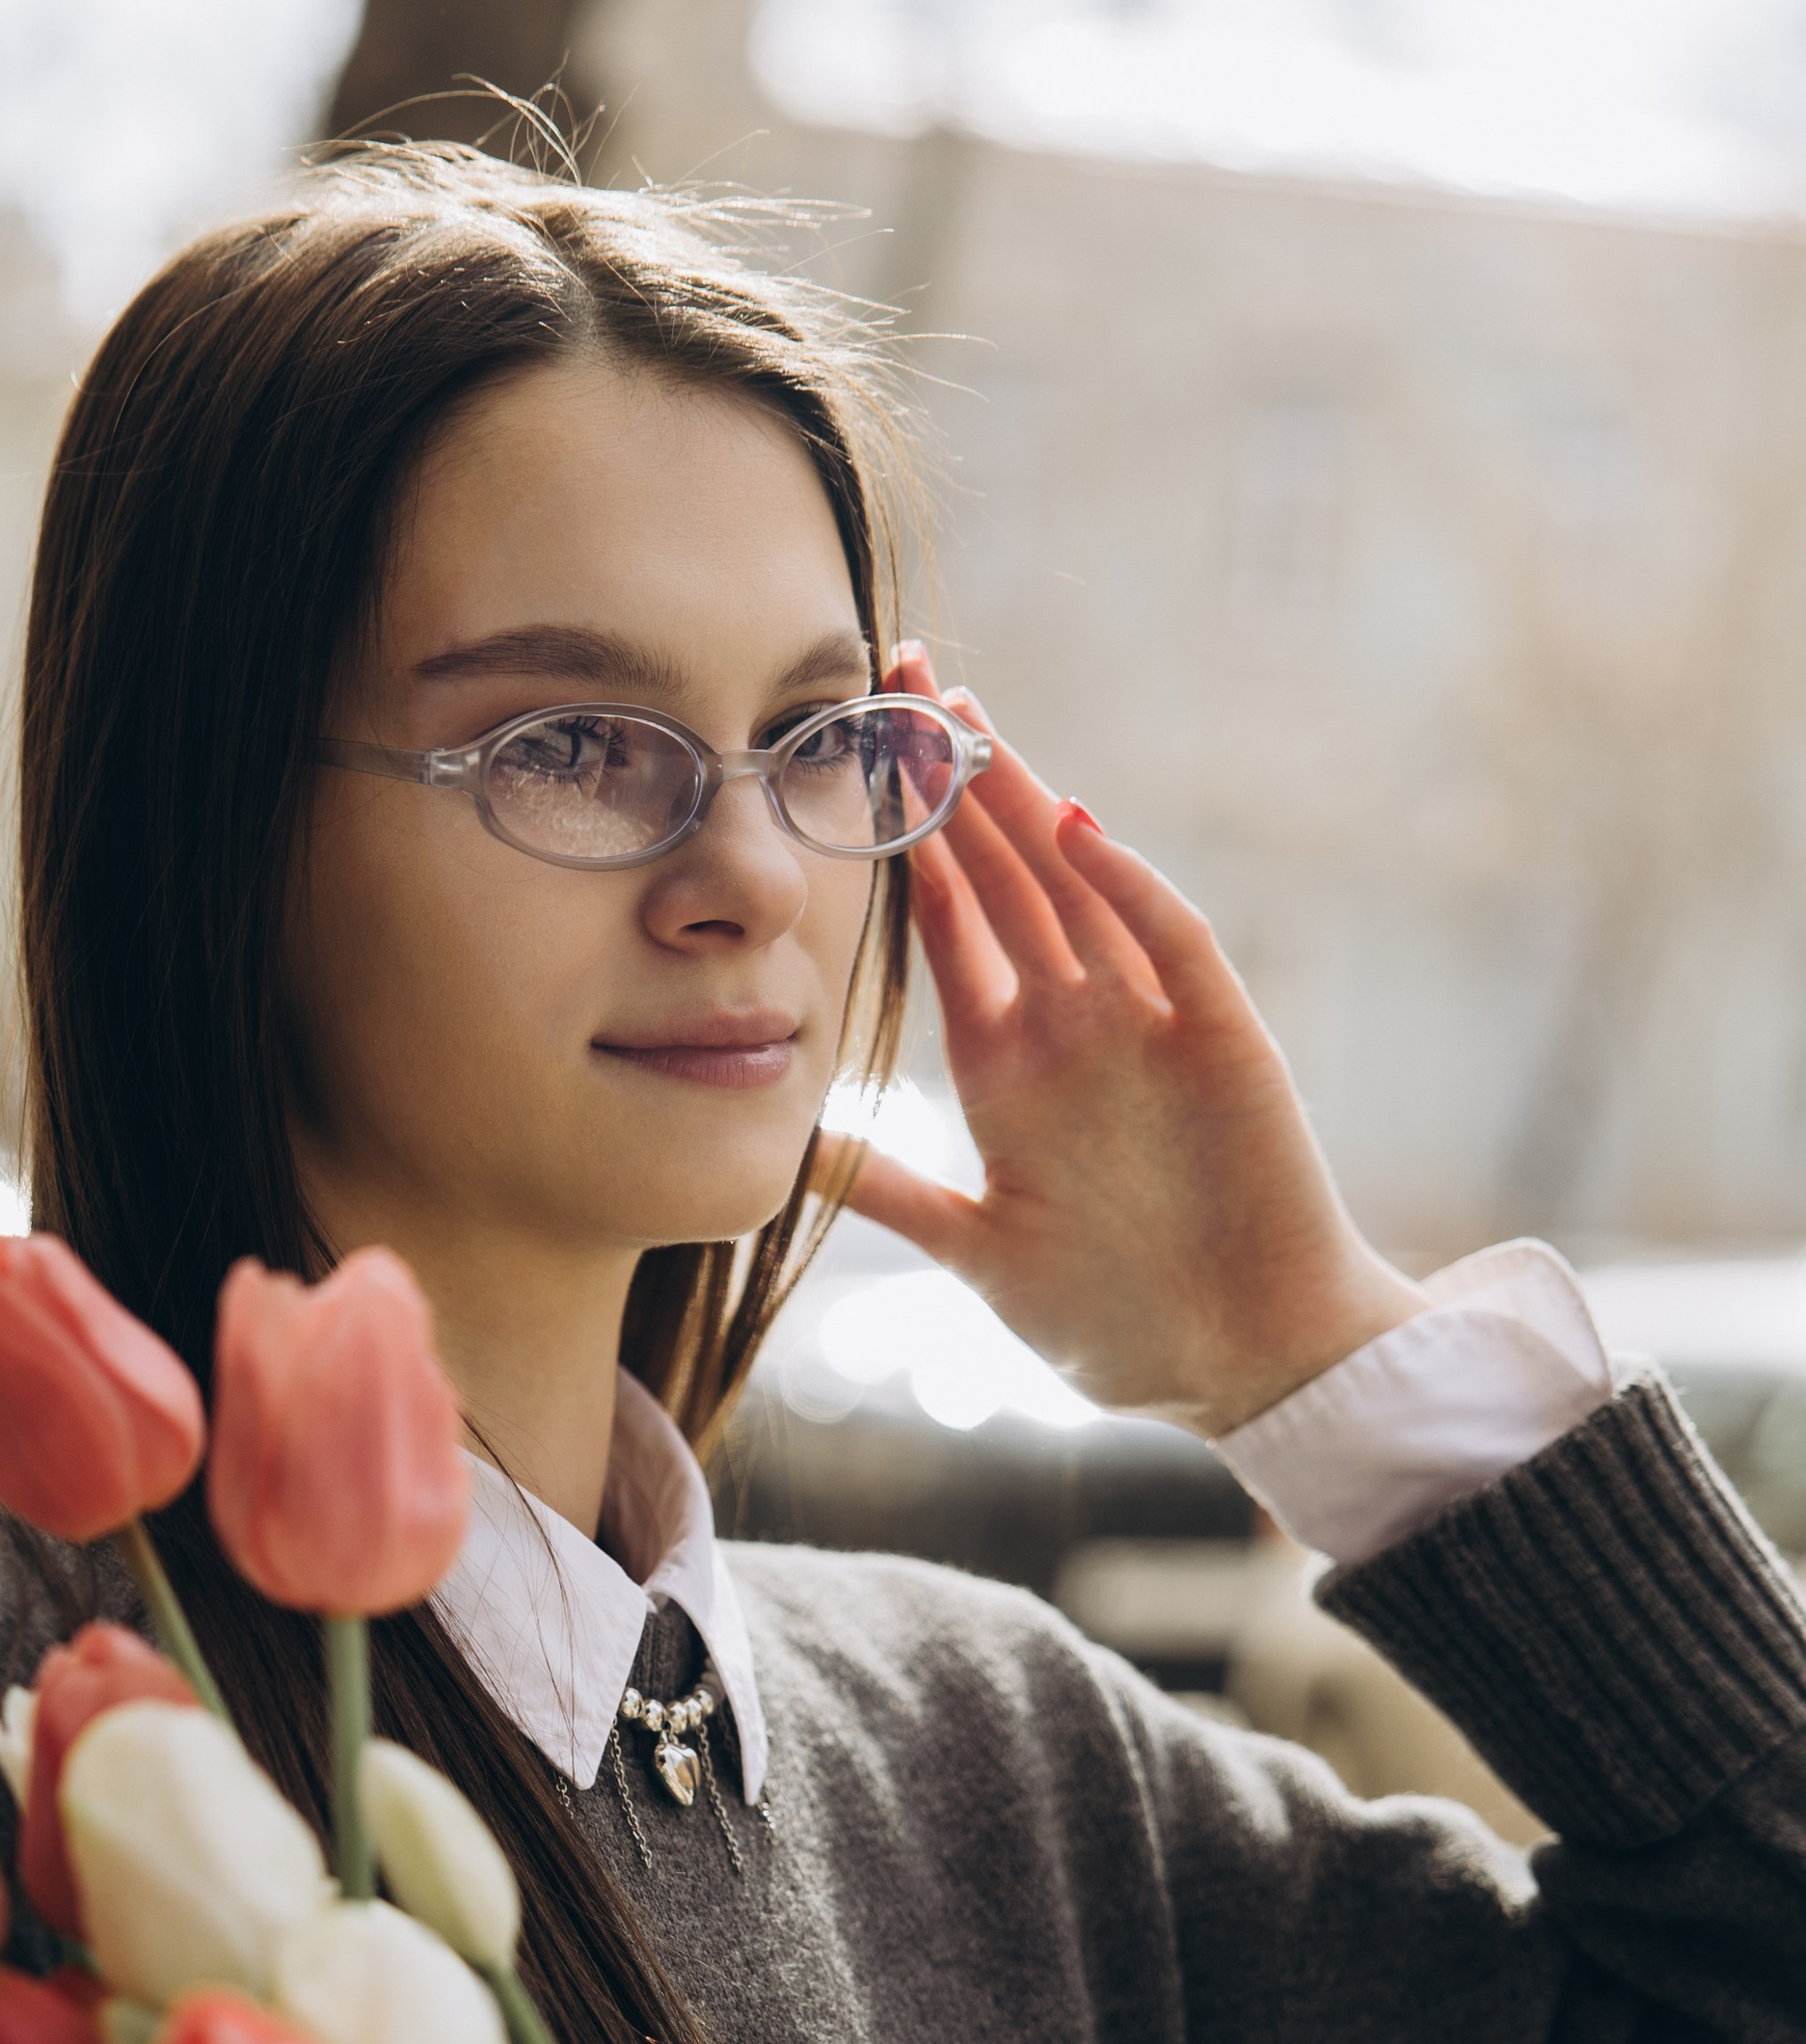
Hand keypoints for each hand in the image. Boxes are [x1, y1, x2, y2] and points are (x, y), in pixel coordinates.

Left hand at [832, 645, 1426, 1436]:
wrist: (1251, 1369)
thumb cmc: (1123, 1322)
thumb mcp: (977, 1256)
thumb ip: (894, 1194)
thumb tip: (791, 1152)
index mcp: (1010, 1068)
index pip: (949, 924)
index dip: (904, 840)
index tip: (854, 752)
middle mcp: (1077, 1027)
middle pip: (1006, 875)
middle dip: (955, 779)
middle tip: (899, 674)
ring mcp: (1151, 1028)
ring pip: (1077, 888)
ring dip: (1024, 805)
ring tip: (966, 716)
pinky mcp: (1224, 1046)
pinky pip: (1174, 948)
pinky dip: (1129, 890)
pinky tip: (1076, 831)